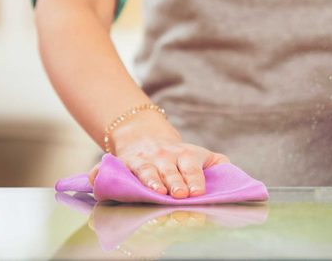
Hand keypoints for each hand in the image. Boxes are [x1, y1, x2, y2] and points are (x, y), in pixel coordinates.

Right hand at [88, 110, 229, 198]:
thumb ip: (219, 164)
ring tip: (157, 191)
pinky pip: (106, 169)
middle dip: (175, 182)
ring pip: (144, 170)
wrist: (144, 136)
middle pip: (169, 170)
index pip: (191, 167)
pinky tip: (97, 180)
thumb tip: (234, 174)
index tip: (197, 192)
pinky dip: (99, 174)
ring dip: (150, 180)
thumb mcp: (200, 155)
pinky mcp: (121, 164)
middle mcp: (162, 156)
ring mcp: (141, 160)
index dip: (194, 179)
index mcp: (184, 155)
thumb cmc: (178, 155)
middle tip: (180, 195)